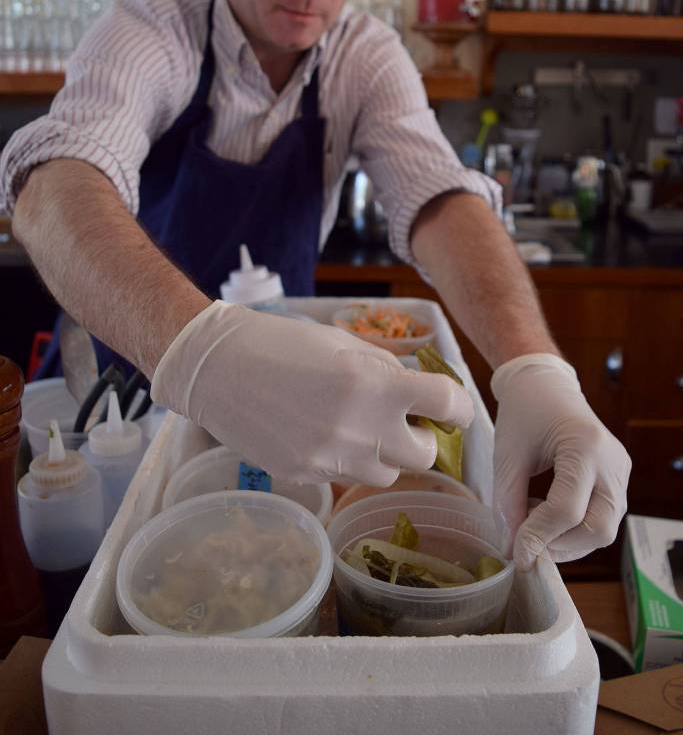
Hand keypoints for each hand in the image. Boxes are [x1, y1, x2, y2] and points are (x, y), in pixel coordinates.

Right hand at [151, 301, 473, 485]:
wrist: (217, 367)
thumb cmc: (282, 343)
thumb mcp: (343, 343)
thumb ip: (386, 370)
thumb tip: (418, 393)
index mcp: (374, 385)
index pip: (447, 405)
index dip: (460, 407)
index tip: (452, 408)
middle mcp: (359, 428)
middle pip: (426, 455)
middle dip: (421, 437)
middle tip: (403, 419)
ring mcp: (331, 459)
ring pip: (387, 474)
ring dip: (385, 454)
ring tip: (358, 428)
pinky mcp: (305, 476)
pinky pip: (345, 478)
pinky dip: (346, 461)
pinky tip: (321, 434)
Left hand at [491, 353, 630, 570]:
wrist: (545, 386)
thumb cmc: (524, 413)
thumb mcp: (508, 456)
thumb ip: (508, 504)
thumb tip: (512, 550)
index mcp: (585, 446)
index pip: (567, 510)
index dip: (539, 538)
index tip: (516, 555)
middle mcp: (612, 462)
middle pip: (598, 528)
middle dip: (561, 546)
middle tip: (526, 543)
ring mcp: (621, 471)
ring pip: (605, 529)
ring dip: (568, 541)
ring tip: (534, 521)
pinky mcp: (619, 478)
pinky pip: (604, 517)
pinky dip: (576, 528)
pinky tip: (549, 513)